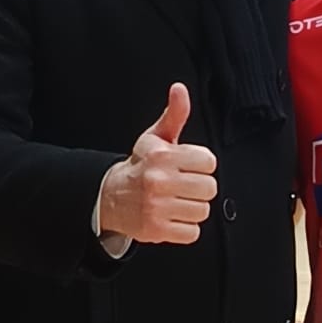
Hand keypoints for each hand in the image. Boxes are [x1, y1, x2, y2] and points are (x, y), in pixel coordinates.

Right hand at [97, 84, 217, 244]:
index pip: (209, 162)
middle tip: (184, 186)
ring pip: (202, 211)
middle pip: (210, 188)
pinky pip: (192, 233)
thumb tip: (180, 89)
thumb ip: (175, 114)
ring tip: (177, 201)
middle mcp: (158, 181)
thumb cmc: (141, 165)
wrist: (111, 196)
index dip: (202, 165)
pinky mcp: (156, 229)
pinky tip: (172, 216)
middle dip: (200, 188)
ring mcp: (156, 207)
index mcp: (162, 156)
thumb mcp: (156, 137)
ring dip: (193, 208)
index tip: (189, 166)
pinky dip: (185, 228)